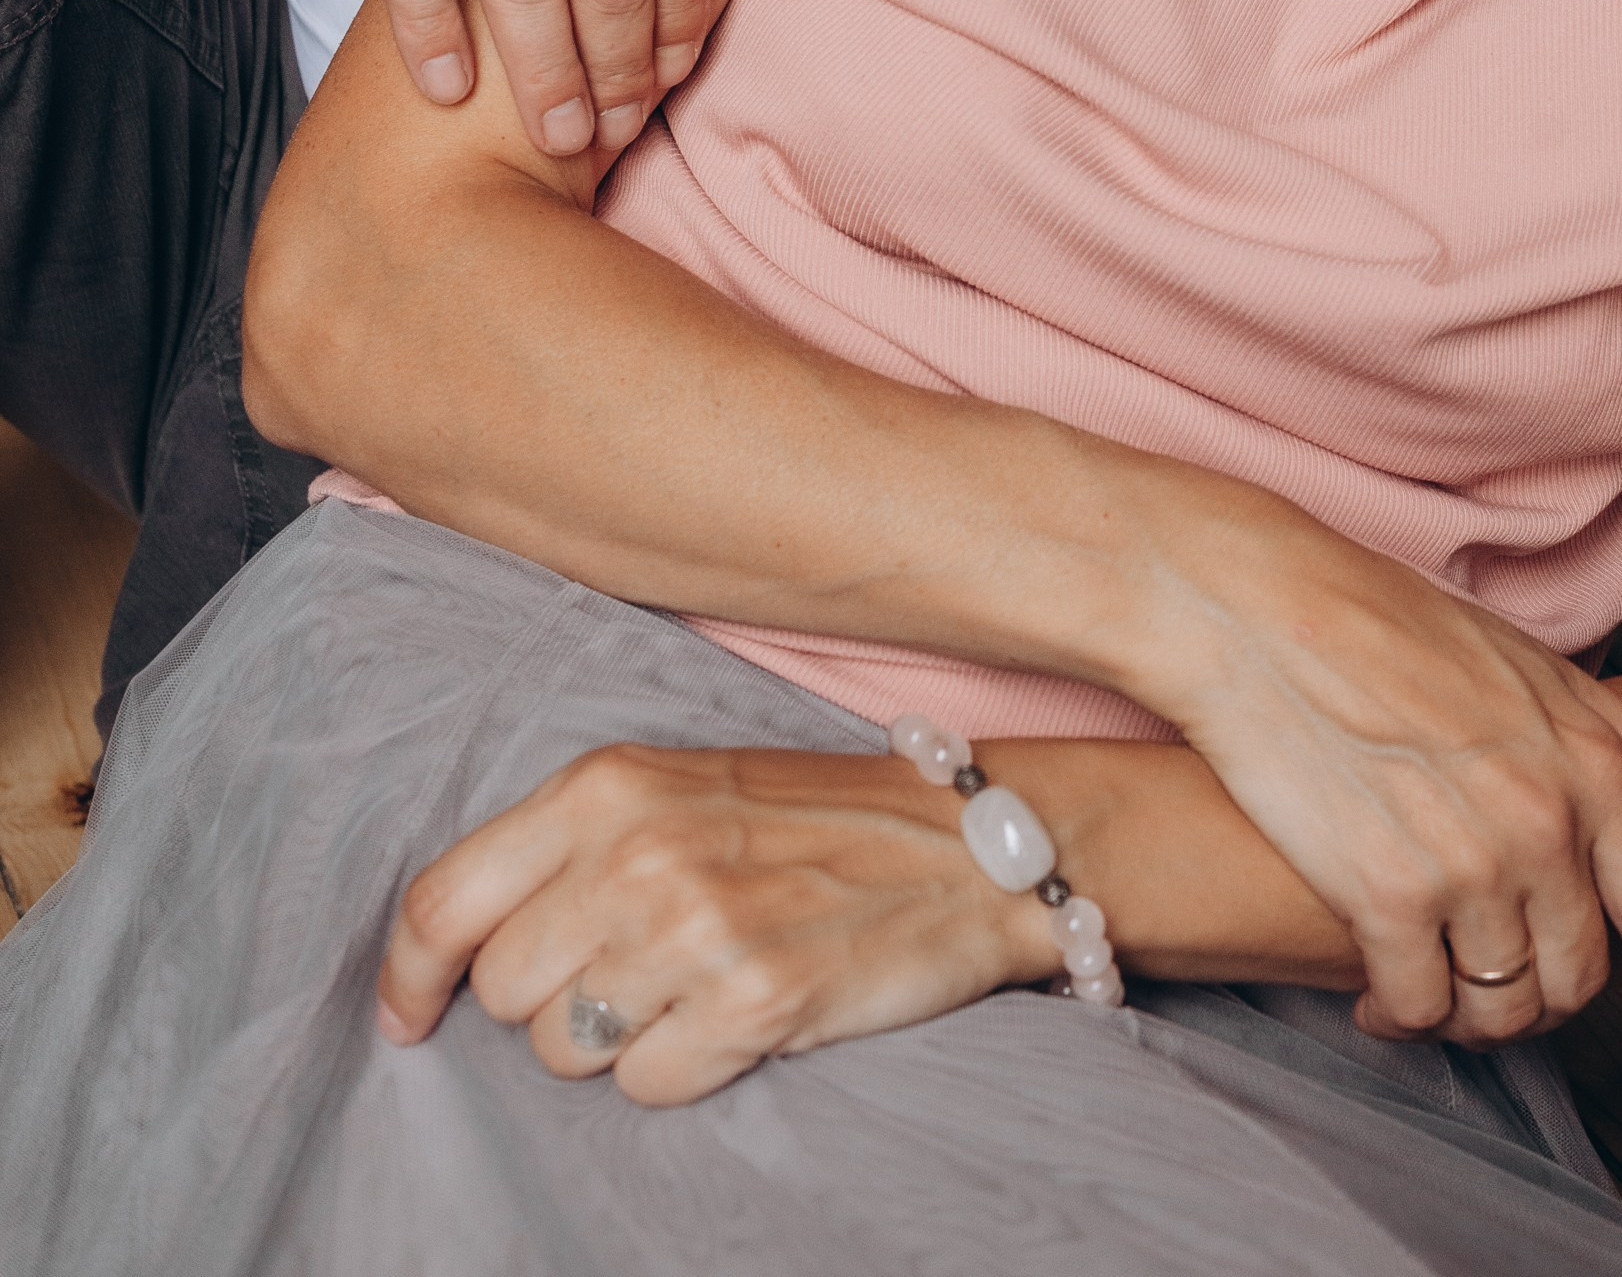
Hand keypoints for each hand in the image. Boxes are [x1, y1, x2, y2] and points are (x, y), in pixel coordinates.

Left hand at [376, 744, 1048, 1104]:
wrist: (961, 842)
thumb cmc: (804, 819)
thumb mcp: (672, 788)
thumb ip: (565, 848)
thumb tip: (448, 950)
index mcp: (603, 786)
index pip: (442, 901)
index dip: (407, 977)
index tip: (408, 1019)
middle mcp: (635, 852)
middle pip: (501, 992)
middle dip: (550, 1000)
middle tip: (631, 966)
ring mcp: (692, 929)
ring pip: (566, 1050)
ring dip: (617, 1039)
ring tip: (692, 982)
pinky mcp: (750, 1003)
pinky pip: (647, 1088)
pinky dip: (683, 1069)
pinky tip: (737, 1012)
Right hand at [1146, 502, 1621, 1078]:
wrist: (1261, 612)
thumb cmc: (1388, 627)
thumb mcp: (1529, 665)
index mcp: (1589, 765)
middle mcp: (1543, 823)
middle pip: (1578, 979)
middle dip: (1540, 1003)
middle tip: (1490, 987)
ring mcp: (1469, 864)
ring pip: (1501, 1006)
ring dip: (1470, 1017)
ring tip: (1432, 988)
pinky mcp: (1384, 895)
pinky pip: (1421, 1007)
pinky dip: (1401, 1016)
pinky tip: (1376, 994)